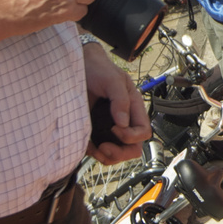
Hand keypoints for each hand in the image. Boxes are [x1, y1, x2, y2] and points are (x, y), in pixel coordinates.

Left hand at [83, 44, 149, 162]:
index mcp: (134, 108)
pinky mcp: (95, 131)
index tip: (114, 128)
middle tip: (104, 147)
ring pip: (118, 153)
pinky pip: (99, 151)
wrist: (79, 67)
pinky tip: (87, 145)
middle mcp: (124, 120)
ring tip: (96, 149)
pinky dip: (94, 153)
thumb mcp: (112, 80)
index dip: (131, 136)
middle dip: (120, 153)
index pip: (143, 132)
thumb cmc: (99, 69)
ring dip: (108, 157)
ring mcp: (110, 127)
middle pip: (133, 148)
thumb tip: (123, 122)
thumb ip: (120, 100)